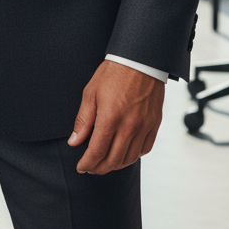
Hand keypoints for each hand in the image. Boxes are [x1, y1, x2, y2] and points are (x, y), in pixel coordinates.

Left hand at [68, 59, 163, 174]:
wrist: (140, 60)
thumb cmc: (113, 73)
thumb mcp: (91, 93)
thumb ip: (83, 120)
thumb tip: (74, 142)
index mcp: (110, 117)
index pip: (97, 151)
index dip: (87, 163)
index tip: (81, 167)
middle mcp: (129, 126)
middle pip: (113, 160)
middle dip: (99, 168)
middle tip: (91, 168)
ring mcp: (144, 126)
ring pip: (129, 158)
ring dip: (116, 165)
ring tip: (105, 163)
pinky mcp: (154, 124)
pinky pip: (144, 149)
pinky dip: (133, 156)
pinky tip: (124, 154)